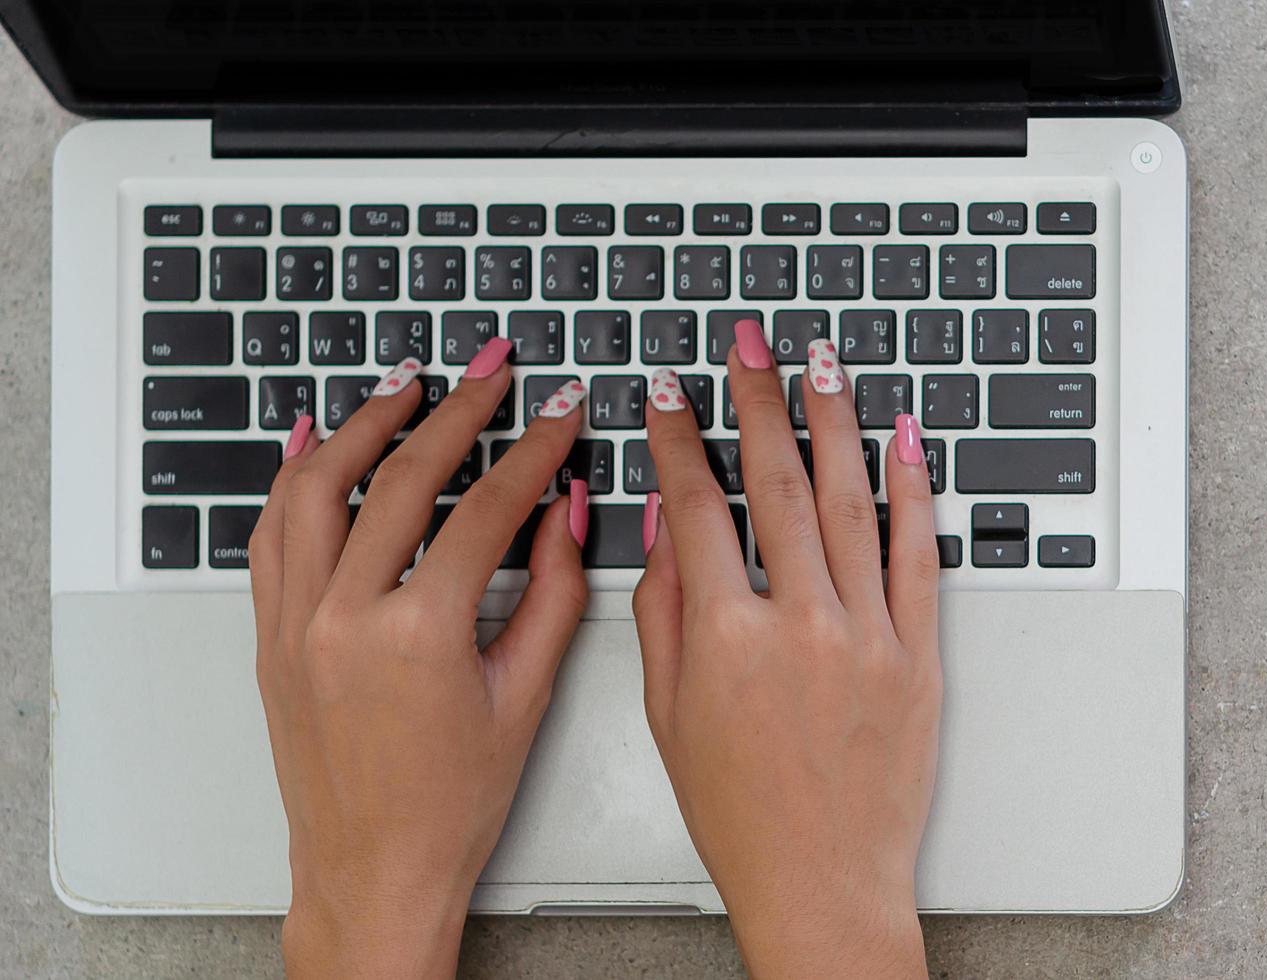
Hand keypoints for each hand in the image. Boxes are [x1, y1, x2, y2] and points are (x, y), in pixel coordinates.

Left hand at [249, 344, 589, 978]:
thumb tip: (568, 510)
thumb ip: (552, 591)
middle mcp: (343, 618)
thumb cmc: (451, 803)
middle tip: (493, 368)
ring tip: (408, 383)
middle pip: (402, 477)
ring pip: (318, 488)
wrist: (373, 871)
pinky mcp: (270, 636)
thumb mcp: (525, 695)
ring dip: (365, 424)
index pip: (486, 508)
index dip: (534, 448)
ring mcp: (294, 624)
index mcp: (418, 635)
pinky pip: (270, 534)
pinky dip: (293, 478)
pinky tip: (315, 439)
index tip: (559, 409)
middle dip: (458, 409)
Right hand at [634, 323, 940, 979]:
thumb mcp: (668, 715)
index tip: (668, 393)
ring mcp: (866, 636)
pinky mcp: (919, 654)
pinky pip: (918, 554)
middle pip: (773, 483)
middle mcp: (798, 624)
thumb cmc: (739, 813)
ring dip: (829, 423)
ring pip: (848, 502)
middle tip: (747, 343)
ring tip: (817, 364)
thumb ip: (662, 612)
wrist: (822, 883)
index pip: (695, 507)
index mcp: (723, 639)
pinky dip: (911, 490)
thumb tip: (661, 528)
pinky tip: (900, 437)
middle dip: (754, 399)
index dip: (676, 438)